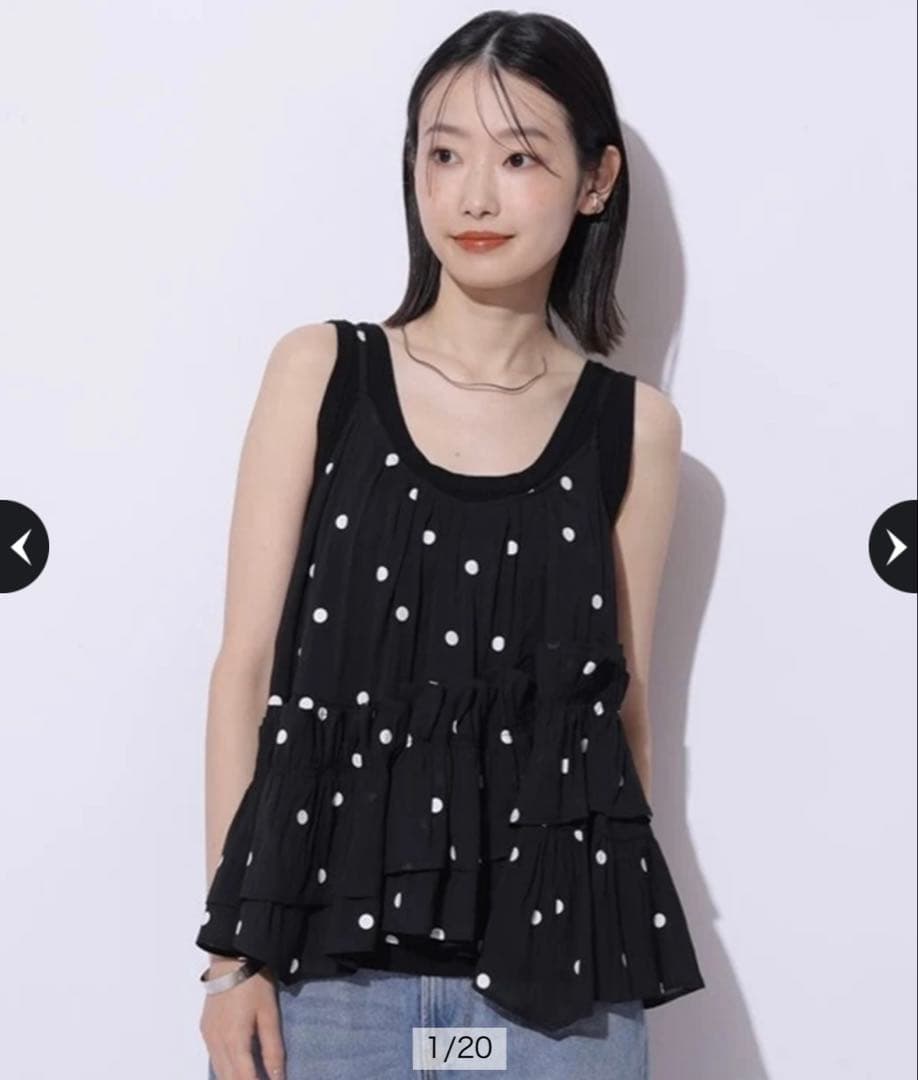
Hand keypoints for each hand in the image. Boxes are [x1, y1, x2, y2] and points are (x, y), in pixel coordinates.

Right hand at [199, 964, 284, 1079]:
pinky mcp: (205, 1029)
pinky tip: (237, 1070)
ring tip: (252, 1077)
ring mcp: (208, 1037)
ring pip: (219, 1072)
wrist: (232, 957)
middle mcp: (216, 1043)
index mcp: (234, 1041)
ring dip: (233, 1079)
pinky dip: (225, 1069)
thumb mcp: (270, 1014)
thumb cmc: (255, 984)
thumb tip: (278, 1078)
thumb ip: (273, 1049)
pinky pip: (214, 1058)